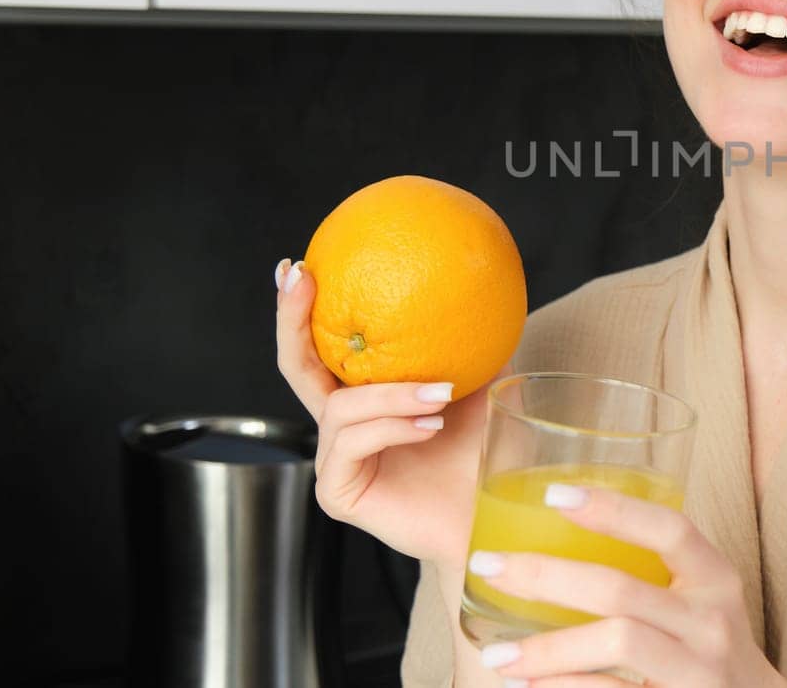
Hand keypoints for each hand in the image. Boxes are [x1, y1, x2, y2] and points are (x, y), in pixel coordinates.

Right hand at [273, 257, 504, 565]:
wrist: (493, 521)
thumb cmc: (489, 458)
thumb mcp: (486, 388)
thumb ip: (476, 346)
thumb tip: (487, 287)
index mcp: (366, 398)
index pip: (323, 348)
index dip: (302, 310)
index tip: (300, 266)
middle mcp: (343, 426)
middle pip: (296, 368)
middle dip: (292, 320)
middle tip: (301, 279)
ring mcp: (336, 460)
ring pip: (339, 409)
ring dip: (391, 394)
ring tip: (439, 393)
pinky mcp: (339, 492)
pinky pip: (353, 445)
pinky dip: (392, 428)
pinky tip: (429, 427)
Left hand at [467, 484, 786, 686]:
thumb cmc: (705, 648)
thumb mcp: (697, 602)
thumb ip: (648, 575)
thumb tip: (547, 543)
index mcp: (715, 579)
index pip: (670, 529)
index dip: (614, 508)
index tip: (553, 494)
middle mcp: (711, 622)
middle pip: (622, 590)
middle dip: (545, 575)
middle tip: (487, 567)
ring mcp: (698, 671)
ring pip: (617, 643)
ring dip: (547, 649)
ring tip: (496, 656)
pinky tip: (528, 685)